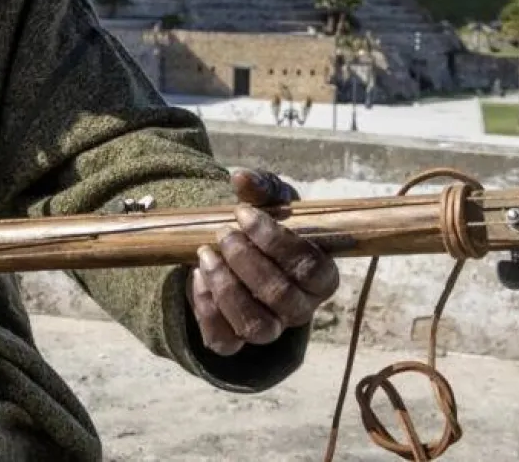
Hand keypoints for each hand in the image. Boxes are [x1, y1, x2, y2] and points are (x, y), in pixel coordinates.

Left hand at [186, 167, 338, 355]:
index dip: (276, 242)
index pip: (311, 268)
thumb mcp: (270, 202)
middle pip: (281, 297)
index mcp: (320, 277)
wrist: (237, 251)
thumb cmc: (266, 226)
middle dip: (246, 261)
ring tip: (206, 254)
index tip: (243, 214)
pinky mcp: (237, 341)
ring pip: (256, 326)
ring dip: (227, 287)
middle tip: (223, 233)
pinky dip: (206, 309)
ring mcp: (271, 329)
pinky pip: (225, 340)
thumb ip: (262, 189)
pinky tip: (197, 276)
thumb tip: (241, 178)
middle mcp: (300, 309)